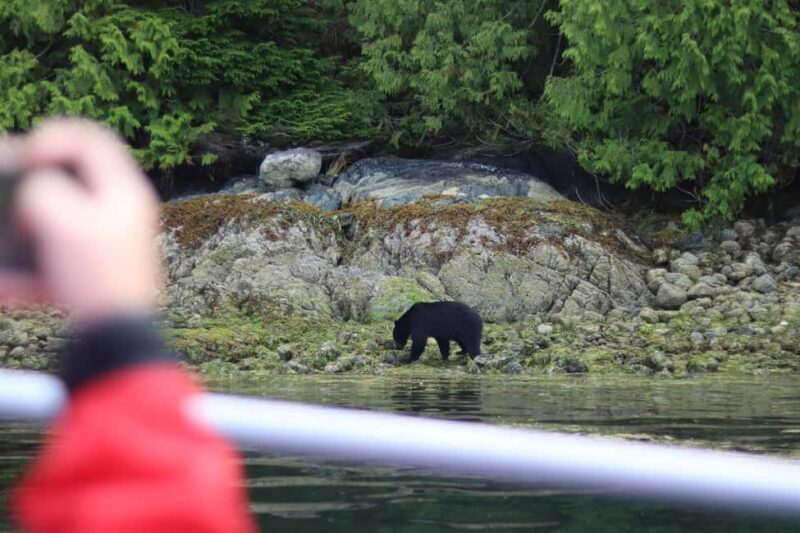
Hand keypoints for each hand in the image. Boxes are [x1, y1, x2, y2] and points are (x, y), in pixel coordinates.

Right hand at [0, 118, 161, 323]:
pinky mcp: (92, 270)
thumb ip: (44, 191)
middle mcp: (120, 212)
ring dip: (26, 225)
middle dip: (32, 184)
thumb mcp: (64, 223)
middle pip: (71, 178)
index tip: (28, 159)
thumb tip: (37, 190)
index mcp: (123, 191)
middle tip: (10, 198)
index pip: (91, 139)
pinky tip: (11, 286)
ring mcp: (107, 242)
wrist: (117, 338)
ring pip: (57, 218)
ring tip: (13, 239)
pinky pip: (53, 256)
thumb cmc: (98, 276)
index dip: (53, 138)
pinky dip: (30, 267)